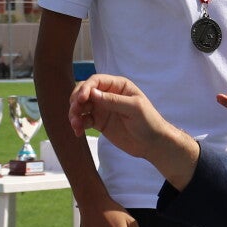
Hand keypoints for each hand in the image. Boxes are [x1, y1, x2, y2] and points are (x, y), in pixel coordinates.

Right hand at [69, 73, 198, 189]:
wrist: (153, 144)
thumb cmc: (149, 122)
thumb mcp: (134, 108)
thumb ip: (113, 101)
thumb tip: (92, 93)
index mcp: (118, 86)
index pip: (96, 81)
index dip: (86, 88)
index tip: (81, 99)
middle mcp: (108, 95)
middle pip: (85, 92)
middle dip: (76, 100)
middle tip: (74, 112)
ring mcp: (102, 109)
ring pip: (82, 106)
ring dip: (75, 113)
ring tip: (75, 124)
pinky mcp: (99, 122)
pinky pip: (84, 120)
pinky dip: (78, 124)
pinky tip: (78, 131)